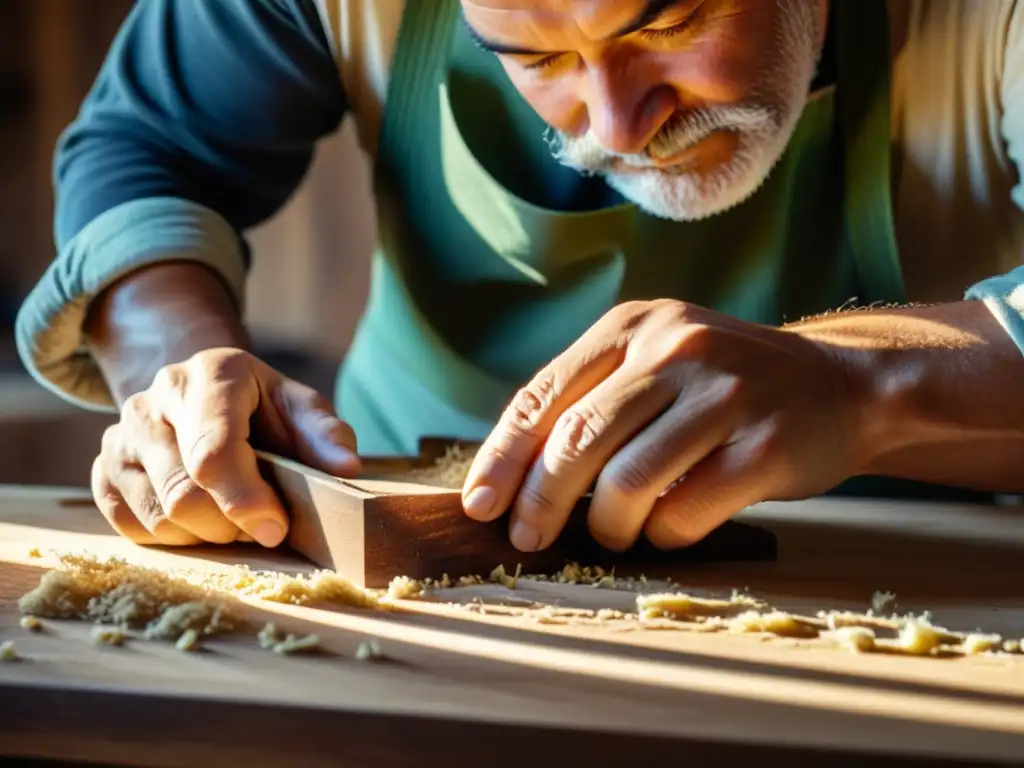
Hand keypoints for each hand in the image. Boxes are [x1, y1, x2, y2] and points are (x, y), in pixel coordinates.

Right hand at [91, 348, 359, 547]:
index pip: (213, 452)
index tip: (276, 528)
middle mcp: (154, 399)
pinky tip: (200, 517)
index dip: (246, 500)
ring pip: (159, 516)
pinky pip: (131, 526)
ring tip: (233, 516)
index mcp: (210, 375)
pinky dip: (175, 537)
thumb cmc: (260, 407)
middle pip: (184, 494)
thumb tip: (347, 467)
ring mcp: (120, 434)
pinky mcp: (103, 469)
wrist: (199, 392)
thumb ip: (326, 434)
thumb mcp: (300, 408)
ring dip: (206, 535)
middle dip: (231, 524)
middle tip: (262, 522)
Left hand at [461, 300, 872, 551]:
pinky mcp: (766, 445)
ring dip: (606, 525)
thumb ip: (594, 401)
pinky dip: (663, 535)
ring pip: (627, 482)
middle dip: (540, 500)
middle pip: (577, 440)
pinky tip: (669, 527)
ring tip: (611, 532)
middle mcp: (676, 348)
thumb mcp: (657, 364)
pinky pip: (685, 511)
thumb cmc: (726, 388)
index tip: (479, 503)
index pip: (544, 394)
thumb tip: (516, 476)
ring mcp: (726, 394)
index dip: (504, 456)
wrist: (841, 385)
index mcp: (634, 325)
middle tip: (528, 537)